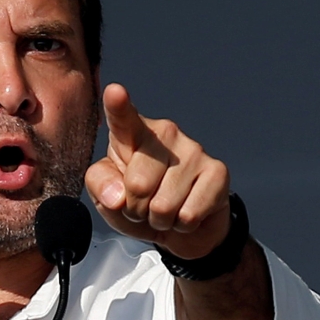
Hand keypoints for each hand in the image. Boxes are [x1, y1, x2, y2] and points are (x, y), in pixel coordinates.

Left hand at [85, 83, 231, 259]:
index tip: (114, 92)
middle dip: (135, 209)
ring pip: (163, 205)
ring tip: (164, 210)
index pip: (123, 119)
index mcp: (133, 134)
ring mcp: (194, 150)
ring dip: (159, 219)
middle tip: (143, 206)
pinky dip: (182, 226)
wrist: (179, 227)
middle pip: (138, 184)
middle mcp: (166, 133)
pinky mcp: (218, 171)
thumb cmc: (138, 203)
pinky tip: (185, 213)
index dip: (118, 106)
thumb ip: (101, 187)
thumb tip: (118, 196)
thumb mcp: (107, 196)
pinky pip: (188, 215)